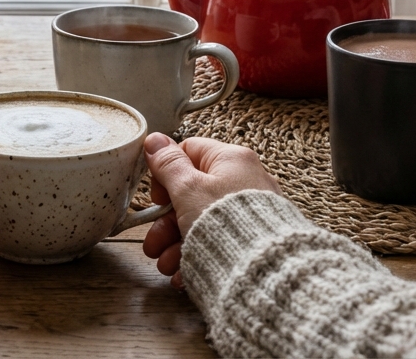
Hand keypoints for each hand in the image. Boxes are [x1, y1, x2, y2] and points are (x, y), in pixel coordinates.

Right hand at [141, 133, 281, 288]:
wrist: (262, 269)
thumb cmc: (226, 223)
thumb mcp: (188, 189)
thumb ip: (168, 165)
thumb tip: (154, 140)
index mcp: (231, 160)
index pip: (190, 152)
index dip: (167, 174)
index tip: (158, 198)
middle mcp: (245, 181)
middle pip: (192, 195)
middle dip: (167, 223)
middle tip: (154, 244)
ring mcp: (250, 211)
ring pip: (202, 222)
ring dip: (177, 244)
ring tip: (166, 266)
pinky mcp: (253, 237)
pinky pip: (219, 241)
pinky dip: (198, 254)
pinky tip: (183, 274)